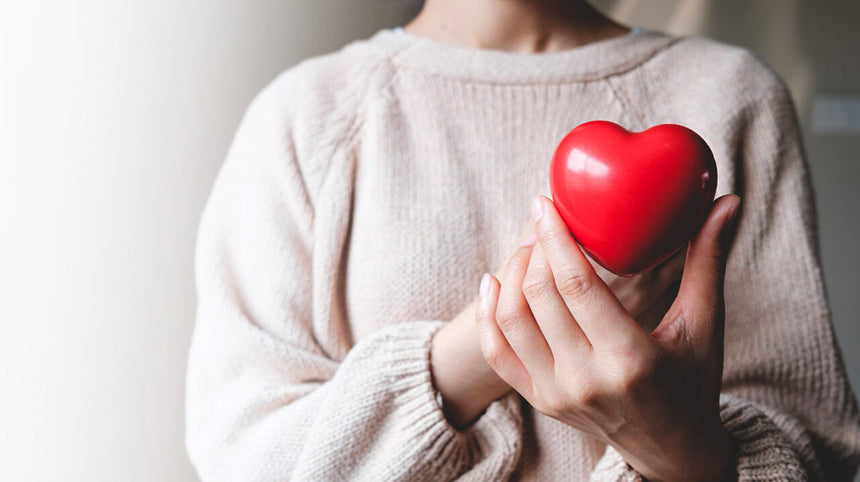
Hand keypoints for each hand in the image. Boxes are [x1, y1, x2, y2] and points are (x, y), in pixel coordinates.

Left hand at [477, 195, 739, 481]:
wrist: (671, 449)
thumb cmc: (692, 382)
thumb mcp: (705, 324)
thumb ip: (709, 261)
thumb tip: (728, 202)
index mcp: (629, 358)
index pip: (577, 285)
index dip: (556, 238)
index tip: (545, 203)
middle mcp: (585, 379)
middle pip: (539, 296)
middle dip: (536, 249)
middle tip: (543, 223)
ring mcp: (556, 393)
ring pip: (510, 319)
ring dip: (512, 273)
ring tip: (528, 249)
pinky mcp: (538, 400)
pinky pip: (497, 351)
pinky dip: (489, 312)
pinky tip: (494, 281)